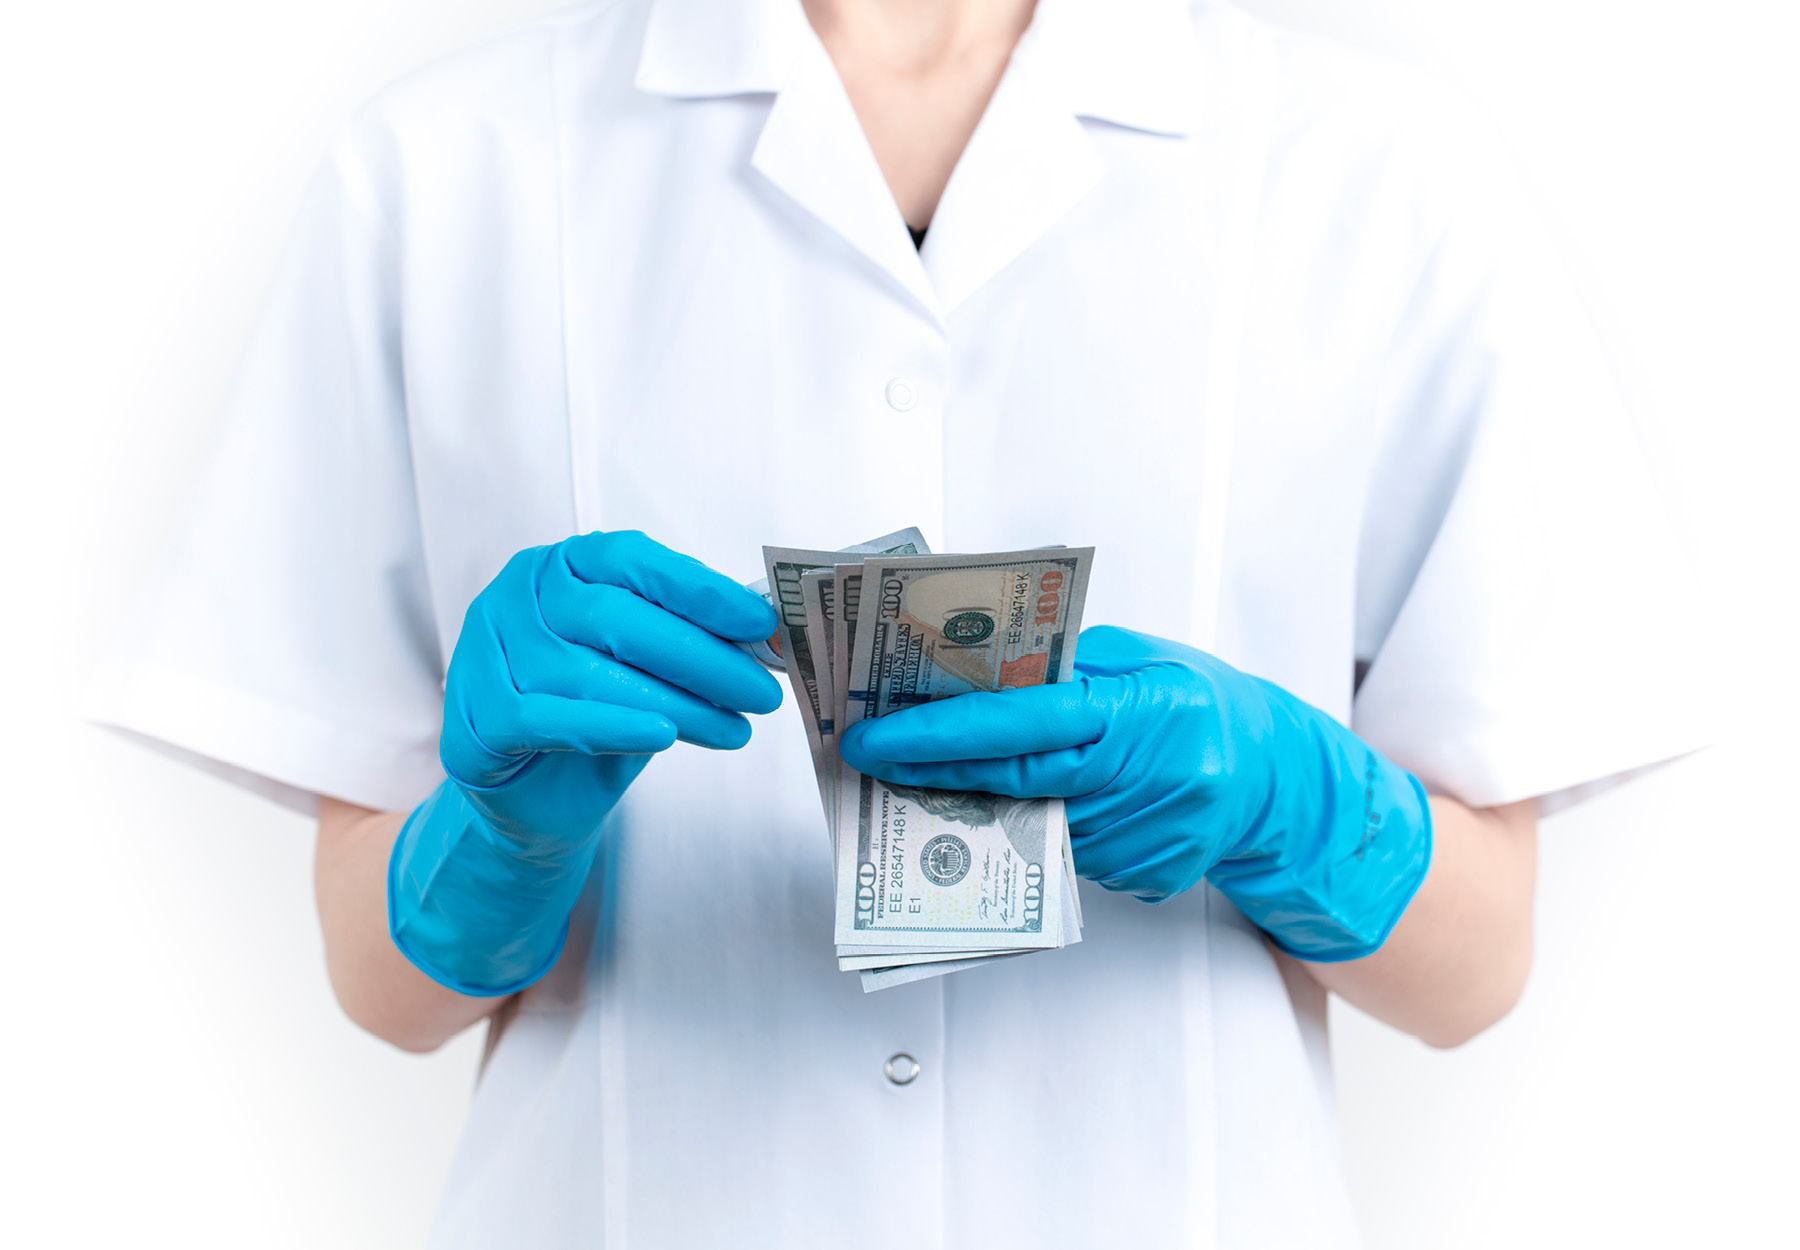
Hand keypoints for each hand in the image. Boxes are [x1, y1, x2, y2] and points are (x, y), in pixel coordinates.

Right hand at [390, 530, 780, 993]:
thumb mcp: (646, 664)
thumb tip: (761, 635)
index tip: (761, 622)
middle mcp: (516, 598)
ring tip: (733, 729)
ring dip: (674, 703)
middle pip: (615, 619)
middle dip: (701, 657)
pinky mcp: (475, 719)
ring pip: (587, 674)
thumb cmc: (597, 712)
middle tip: (760, 691)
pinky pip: (548, 720)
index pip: (633, 561)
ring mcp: (484, 654)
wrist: (538, 796)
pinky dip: (613, 726)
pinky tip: (663, 736)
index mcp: (561, 566)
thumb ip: (688, 638)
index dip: (701, 591)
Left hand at [838, 625, 1431, 960]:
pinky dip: (1044, 828)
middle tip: (875, 761)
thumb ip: (1069, 667)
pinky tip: (1046, 805)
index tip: (876, 735)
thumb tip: (980, 674)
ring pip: (1036, 823)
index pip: (1025, 721)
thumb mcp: (1145, 661)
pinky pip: (1071, 855)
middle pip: (1017, 781)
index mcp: (1146, 710)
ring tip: (942, 779)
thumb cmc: (1208, 705)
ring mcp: (1152, 837)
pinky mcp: (1151, 878)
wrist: (1285, 780)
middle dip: (936, 771)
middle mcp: (1151, 777)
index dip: (943, 731)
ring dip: (984, 802)